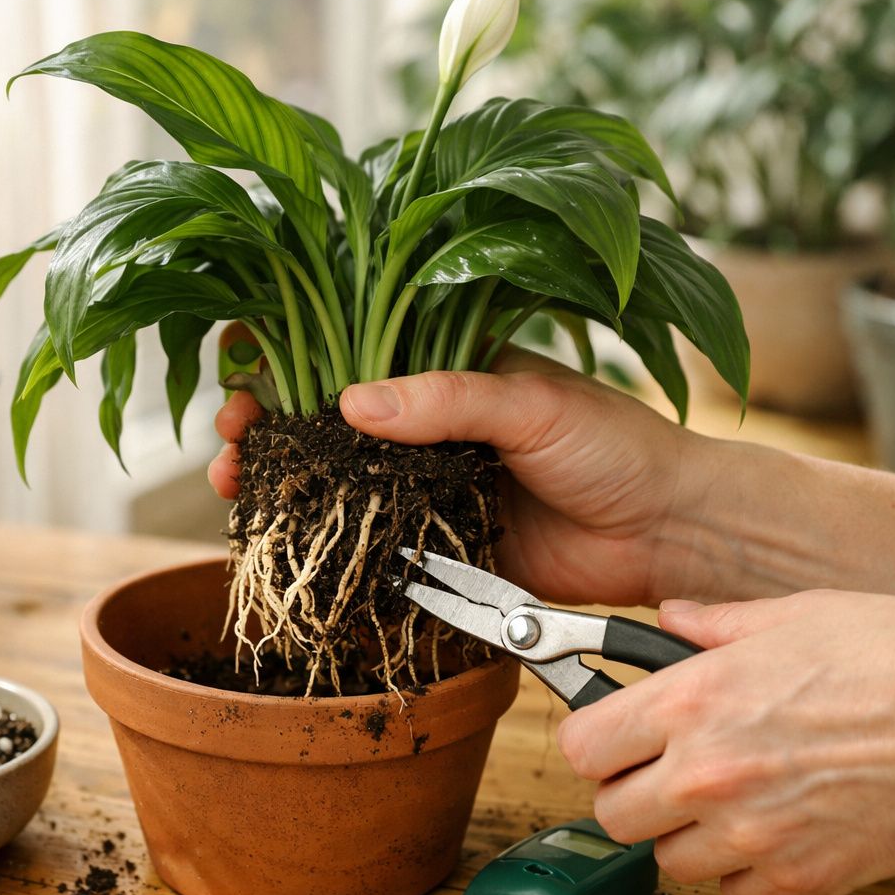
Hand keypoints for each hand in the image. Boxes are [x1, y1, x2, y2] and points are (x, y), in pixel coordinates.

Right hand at [209, 350, 704, 605]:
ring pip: (335, 481)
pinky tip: (281, 538)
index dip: (289, 352)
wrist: (668, 532)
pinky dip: (323, 541)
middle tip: (226, 437)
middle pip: (324, 420)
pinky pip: (369, 542)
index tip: (240, 360)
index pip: (349, 348)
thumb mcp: (531, 404)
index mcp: (445, 368)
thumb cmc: (616, 444)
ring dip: (280, 482)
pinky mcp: (438, 546)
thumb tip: (350, 402)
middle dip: (266, 424)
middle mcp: (426, 425)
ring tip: (233, 485)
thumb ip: (445, 400)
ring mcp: (427, 487)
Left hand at [557, 591, 894, 894]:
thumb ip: (715, 625)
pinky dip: (741, 868)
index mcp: (695, 700)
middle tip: (666, 766)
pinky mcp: (798, 877)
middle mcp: (709, 773)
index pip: (583, 745)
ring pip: (667, 858)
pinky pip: (734, 891)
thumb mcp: (795, 614)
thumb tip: (672, 619)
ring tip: (727, 796)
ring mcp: (751, 834)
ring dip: (683, 832)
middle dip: (632, 789)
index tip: (614, 732)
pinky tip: (771, 826)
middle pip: (612, 813)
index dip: (595, 738)